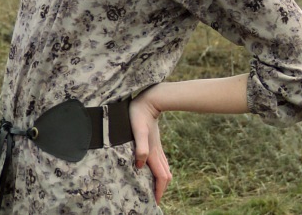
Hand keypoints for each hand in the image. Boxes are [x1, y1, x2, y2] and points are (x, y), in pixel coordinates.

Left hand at [129, 88, 171, 203]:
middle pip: (164, 176)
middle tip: (154, 199)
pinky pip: (161, 161)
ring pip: (164, 169)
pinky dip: (160, 171)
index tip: (155, 201)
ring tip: (154, 189)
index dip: (158, 190)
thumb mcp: (137, 130)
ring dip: (161, 181)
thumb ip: (140, 147)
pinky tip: (153, 170)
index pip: (160, 177)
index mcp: (153, 152)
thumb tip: (139, 165)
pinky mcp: (155, 142)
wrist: (149, 100)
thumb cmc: (139, 113)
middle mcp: (157, 151)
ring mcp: (157, 147)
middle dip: (161, 189)